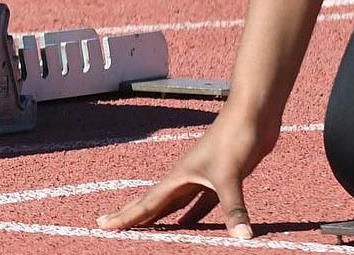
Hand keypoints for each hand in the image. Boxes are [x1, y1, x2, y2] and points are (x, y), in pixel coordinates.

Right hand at [96, 112, 276, 239]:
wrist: (251, 115)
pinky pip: (201, 204)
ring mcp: (201, 178)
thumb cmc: (233, 138)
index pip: (146, 203)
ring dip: (161, 218)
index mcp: (178, 177)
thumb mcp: (229, 175)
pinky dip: (194, 216)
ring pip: (175, 205)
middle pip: (153, 204)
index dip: (125, 216)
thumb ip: (232, 207)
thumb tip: (241, 238)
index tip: (102, 225)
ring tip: (146, 230)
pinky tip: (192, 226)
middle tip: (108, 225)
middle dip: (133, 215)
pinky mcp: (220, 180)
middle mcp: (184, 179)